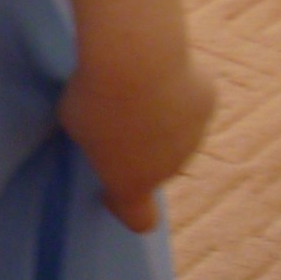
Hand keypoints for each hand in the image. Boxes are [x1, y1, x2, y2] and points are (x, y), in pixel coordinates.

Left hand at [59, 53, 216, 229]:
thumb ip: (92, 134)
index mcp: (131, 183)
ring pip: (176, 131)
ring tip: (137, 78)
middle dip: (140, 142)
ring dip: (162, 114)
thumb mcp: (73, 120)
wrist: (136, 60)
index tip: (110, 176)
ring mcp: (193, 137)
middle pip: (155, 162)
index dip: (124, 204)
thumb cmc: (94, 95)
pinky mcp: (207, 104)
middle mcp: (169, 170)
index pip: (139, 219)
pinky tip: (161, 64)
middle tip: (117, 106)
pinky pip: (190, 98)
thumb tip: (102, 123)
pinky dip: (179, 86)